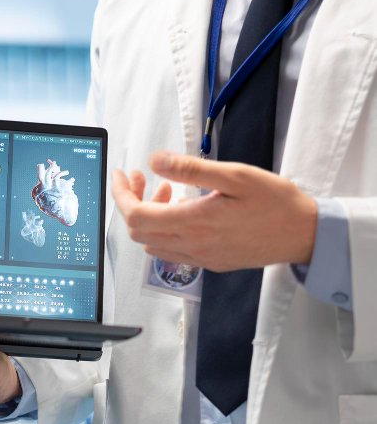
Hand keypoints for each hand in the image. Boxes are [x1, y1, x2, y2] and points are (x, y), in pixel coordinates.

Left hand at [112, 150, 317, 271]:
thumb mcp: (234, 175)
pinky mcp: (209, 263)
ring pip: (153, 244)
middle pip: (139, 232)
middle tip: (143, 177)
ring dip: (150, 216)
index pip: (136, 216)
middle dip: (133, 202)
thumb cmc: (275, 202)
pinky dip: (166, 229)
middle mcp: (192, 246)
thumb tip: (155, 161)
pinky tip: (185, 209)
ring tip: (168, 190)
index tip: (122, 175)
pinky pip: (172, 251)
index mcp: (194, 223)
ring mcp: (200, 258)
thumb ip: (190, 169)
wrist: (302, 234)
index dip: (121, 195)